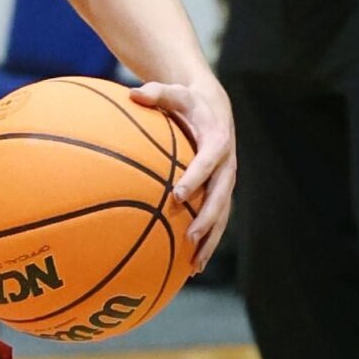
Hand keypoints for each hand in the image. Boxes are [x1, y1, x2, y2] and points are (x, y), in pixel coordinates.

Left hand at [130, 78, 234, 267]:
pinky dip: (206, 242)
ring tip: (194, 264)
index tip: (178, 195)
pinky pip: (217, 220)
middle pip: (220, 196)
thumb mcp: (174, 93)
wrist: (215, 108)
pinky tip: (191, 266)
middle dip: (206, 219)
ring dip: (210, 240)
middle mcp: (226, 165)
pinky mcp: (221, 192)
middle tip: (188, 238)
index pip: (207, 162)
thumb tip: (132, 92)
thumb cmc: (188, 101)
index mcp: (217, 141)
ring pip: (222, 215)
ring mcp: (225, 182)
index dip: (195, 178)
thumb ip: (156, 93)